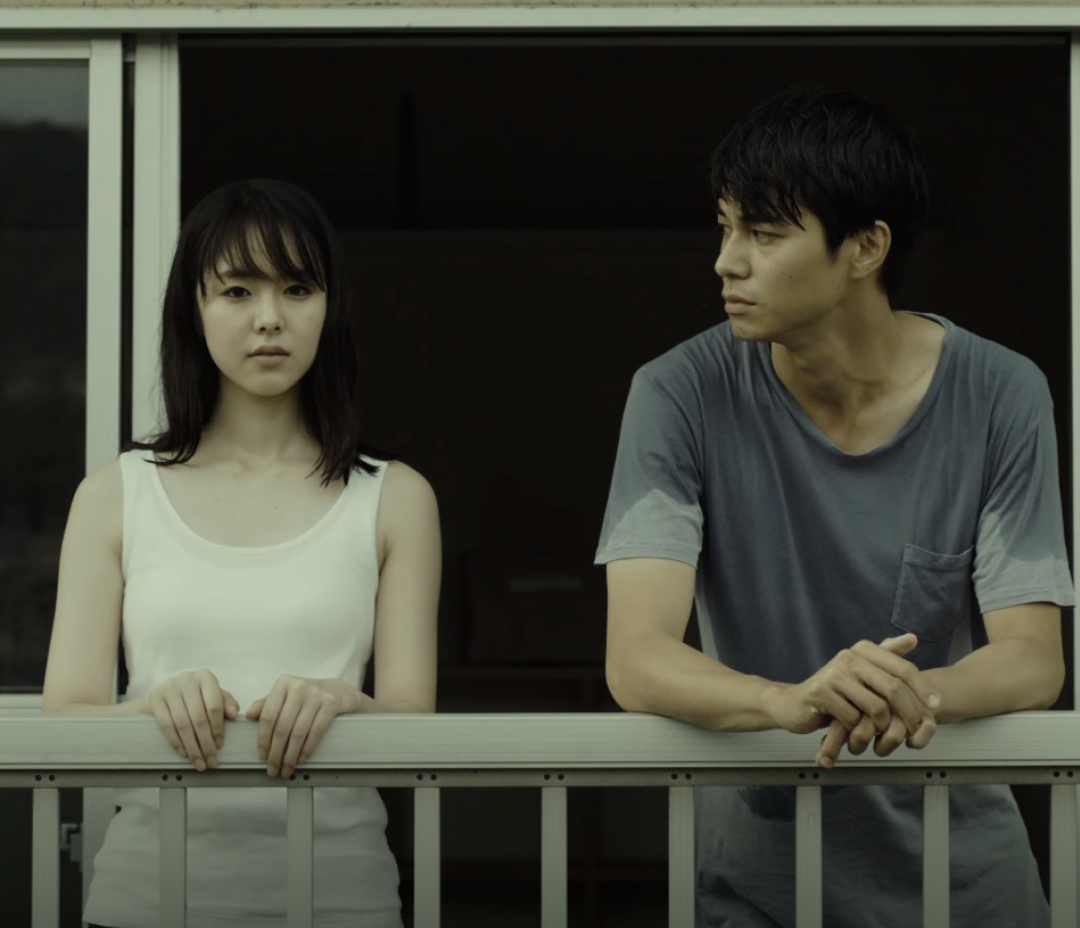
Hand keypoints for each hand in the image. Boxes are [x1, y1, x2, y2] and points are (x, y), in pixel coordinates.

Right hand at [142, 670, 240, 771]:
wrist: (167, 691)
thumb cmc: (197, 694)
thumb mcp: (214, 695)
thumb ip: (227, 703)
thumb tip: (233, 714)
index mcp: (205, 677)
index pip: (214, 706)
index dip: (218, 728)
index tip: (220, 745)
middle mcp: (187, 680)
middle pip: (198, 717)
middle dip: (206, 743)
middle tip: (211, 760)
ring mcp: (169, 688)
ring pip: (182, 723)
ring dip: (192, 747)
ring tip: (199, 761)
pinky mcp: (155, 698)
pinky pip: (166, 725)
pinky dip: (176, 742)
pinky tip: (184, 753)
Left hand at [246, 676, 357, 777]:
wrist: (336, 690)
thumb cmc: (305, 696)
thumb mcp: (284, 696)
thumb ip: (266, 705)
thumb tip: (249, 716)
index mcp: (283, 684)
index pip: (268, 716)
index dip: (263, 739)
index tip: (262, 755)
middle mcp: (299, 686)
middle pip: (282, 726)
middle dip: (276, 752)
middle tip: (273, 768)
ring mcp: (316, 694)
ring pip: (298, 731)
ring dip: (291, 755)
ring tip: (287, 768)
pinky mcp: (331, 702)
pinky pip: (316, 731)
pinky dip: (307, 748)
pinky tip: (302, 758)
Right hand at [765, 633, 939, 742]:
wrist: (794, 704)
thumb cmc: (834, 692)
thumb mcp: (862, 672)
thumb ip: (887, 656)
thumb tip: (913, 638)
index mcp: (862, 650)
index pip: (902, 668)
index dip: (922, 689)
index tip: (936, 706)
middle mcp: (848, 657)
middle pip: (892, 688)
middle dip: (909, 713)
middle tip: (916, 732)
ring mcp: (833, 674)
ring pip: (875, 707)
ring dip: (882, 727)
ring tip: (881, 734)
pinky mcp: (820, 693)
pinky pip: (853, 718)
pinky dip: (858, 730)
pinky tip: (854, 732)